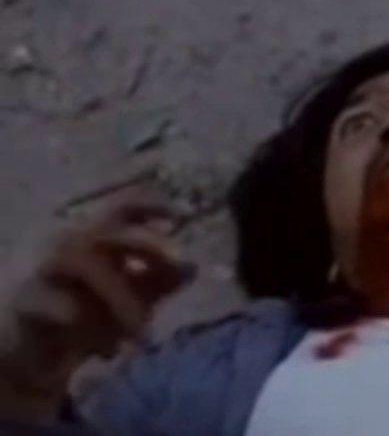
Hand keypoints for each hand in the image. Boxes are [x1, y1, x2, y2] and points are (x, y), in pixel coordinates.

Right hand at [0, 200, 193, 420]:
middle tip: (180, 261)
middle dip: (146, 242)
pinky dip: (93, 332)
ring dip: (122, 297)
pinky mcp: (28, 303)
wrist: (36, 349)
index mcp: (100, 238)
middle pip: (107, 229)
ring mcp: (47, 271)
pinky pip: (63, 309)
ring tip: (142, 333)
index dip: (151, 204)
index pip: (123, 207)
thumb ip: (162, 280)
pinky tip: (109, 352)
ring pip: (86, 265)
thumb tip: (194, 267)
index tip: (181, 214)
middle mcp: (72, 245)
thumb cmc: (91, 311)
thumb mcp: (135, 295)